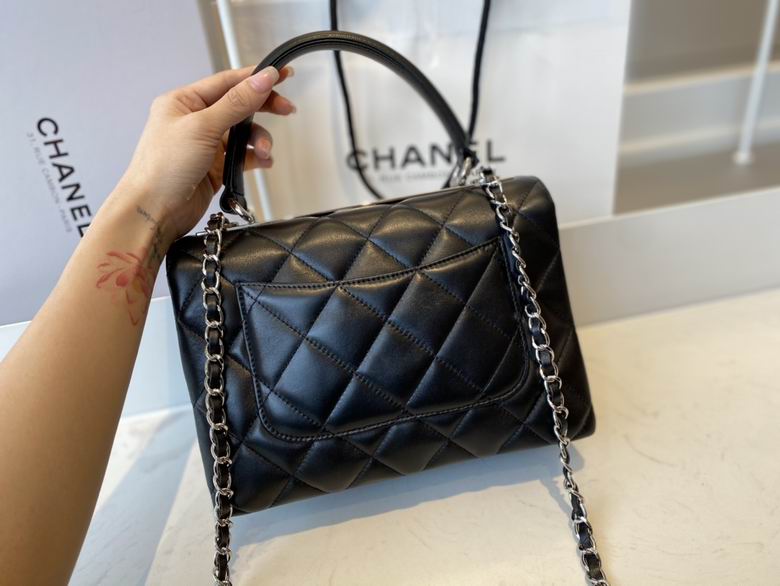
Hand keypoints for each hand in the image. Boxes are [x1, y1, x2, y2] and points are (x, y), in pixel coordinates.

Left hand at [115, 65, 294, 240]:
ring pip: (243, 133)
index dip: (256, 77)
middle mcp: (195, 120)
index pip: (227, 82)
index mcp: (184, 102)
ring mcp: (205, 144)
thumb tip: (262, 79)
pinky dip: (255, 157)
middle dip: (264, 107)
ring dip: (259, 140)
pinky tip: (263, 161)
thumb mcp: (202, 127)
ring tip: (264, 151)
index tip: (281, 74)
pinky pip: (242, 156)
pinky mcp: (214, 166)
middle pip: (239, 105)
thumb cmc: (163, 168)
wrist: (154, 210)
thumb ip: (237, 103)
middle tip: (287, 109)